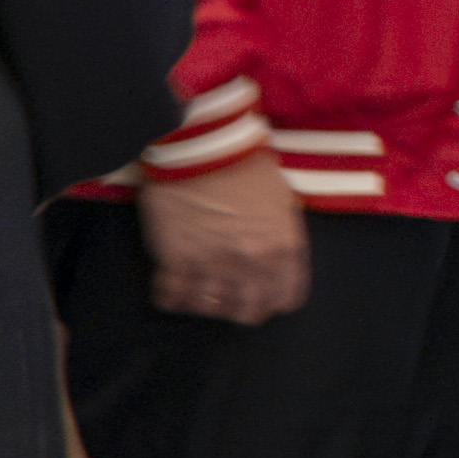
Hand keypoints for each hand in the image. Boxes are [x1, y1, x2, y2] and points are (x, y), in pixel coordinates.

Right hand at [140, 150, 312, 324]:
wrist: (199, 145)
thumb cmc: (244, 164)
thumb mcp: (283, 199)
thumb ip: (283, 237)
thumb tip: (277, 261)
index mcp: (283, 247)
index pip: (287, 298)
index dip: (274, 299)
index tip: (263, 294)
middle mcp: (251, 262)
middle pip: (249, 312)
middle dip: (240, 306)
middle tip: (229, 294)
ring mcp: (212, 264)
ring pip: (210, 309)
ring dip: (206, 301)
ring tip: (200, 285)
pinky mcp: (174, 260)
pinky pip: (171, 298)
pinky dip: (171, 296)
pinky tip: (172, 284)